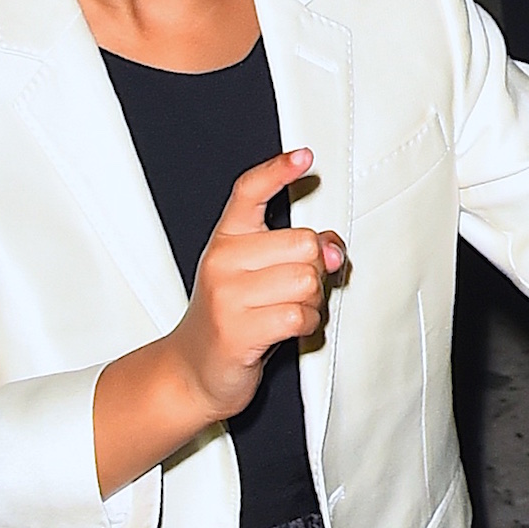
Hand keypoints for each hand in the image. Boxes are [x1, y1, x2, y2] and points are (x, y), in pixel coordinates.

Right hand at [178, 147, 343, 418]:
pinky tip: (289, 329)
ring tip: (288, 311)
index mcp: (227, 239)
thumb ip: (296, 252)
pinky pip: (300, 315)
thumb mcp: (258, 275)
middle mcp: (223, 261)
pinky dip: (307, 324)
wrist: (194, 370)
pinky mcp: (239, 330)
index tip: (304, 157)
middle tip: (297, 288)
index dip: (279, 171)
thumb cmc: (232, 319)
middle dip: (316, 269)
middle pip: (304, 243)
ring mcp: (227, 296)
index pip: (250, 191)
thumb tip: (334, 248)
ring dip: (312, 302)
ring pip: (306, 281)